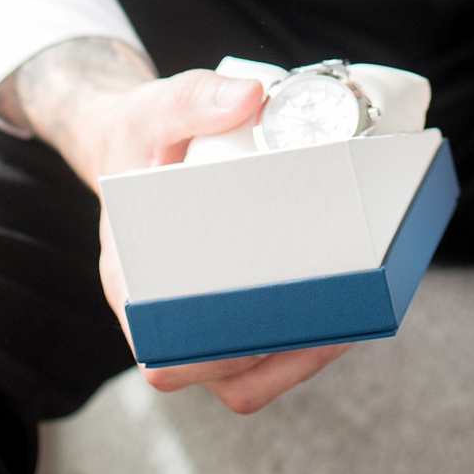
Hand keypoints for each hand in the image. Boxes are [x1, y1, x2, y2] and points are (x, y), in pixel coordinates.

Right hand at [0, 36, 351, 411]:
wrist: (134, 141)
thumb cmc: (139, 135)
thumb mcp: (155, 108)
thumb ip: (193, 98)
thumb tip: (249, 97)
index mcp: (128, 280)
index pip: (161, 348)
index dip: (212, 355)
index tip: (263, 329)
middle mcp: (157, 312)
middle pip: (211, 371)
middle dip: (271, 361)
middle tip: (328, 322)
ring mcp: (192, 317)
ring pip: (240, 376)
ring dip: (292, 361)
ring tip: (345, 322)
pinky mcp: (223, 308)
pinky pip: (257, 352)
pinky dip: (296, 345)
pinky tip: (338, 309)